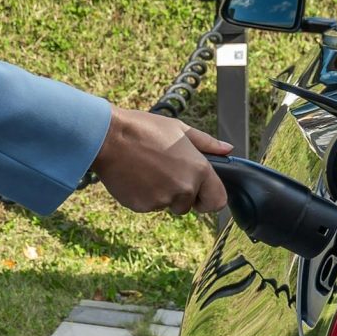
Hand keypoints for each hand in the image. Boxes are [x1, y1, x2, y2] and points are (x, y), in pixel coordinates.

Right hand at [91, 107, 231, 213]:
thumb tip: (228, 149)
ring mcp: (162, 200)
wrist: (108, 138)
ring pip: (166, 205)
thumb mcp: (179, 129)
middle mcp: (184, 188)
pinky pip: (148, 206)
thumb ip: (207, 143)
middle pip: (188, 205)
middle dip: (179, 194)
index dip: (209, 198)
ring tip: (146, 169)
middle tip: (163, 171)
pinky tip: (134, 176)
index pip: (217, 201)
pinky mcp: (142, 207)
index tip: (199, 193)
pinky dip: (143, 195)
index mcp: (198, 169)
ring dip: (160, 194)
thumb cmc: (144, 129)